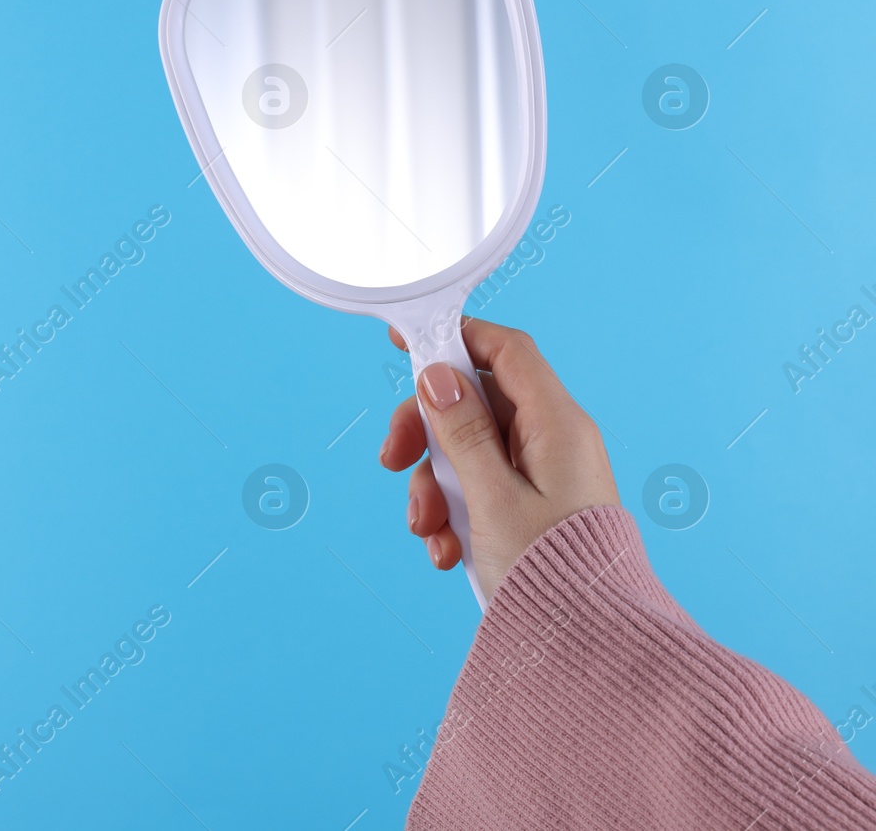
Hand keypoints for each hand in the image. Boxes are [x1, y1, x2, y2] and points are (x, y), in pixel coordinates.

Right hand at [378, 317, 620, 597]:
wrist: (590, 647)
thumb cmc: (553, 575)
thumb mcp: (491, 498)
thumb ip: (462, 432)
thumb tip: (439, 376)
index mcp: (557, 425)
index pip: (505, 352)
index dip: (454, 336)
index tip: (405, 341)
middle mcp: (554, 442)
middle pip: (475, 405)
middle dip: (427, 433)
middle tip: (393, 459)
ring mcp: (544, 476)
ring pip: (470, 452)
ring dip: (435, 486)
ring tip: (428, 530)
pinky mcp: (532, 509)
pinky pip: (480, 490)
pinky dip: (454, 515)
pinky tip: (448, 552)